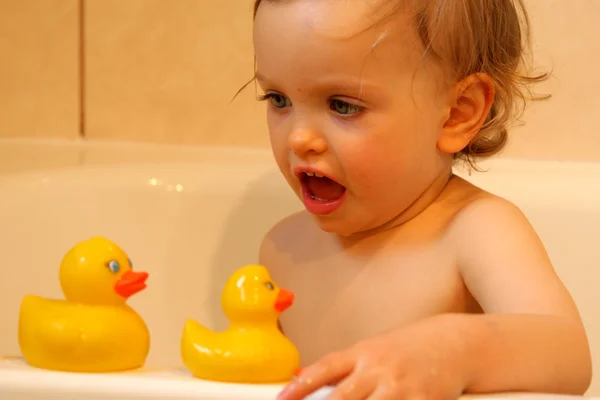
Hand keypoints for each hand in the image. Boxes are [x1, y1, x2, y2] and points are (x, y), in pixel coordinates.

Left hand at [277, 315, 470, 399]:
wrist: (454, 343)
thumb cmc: (410, 346)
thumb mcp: (375, 348)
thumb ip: (347, 366)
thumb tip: (308, 378)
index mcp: (363, 352)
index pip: (324, 369)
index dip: (300, 386)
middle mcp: (378, 369)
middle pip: (341, 398)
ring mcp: (400, 388)